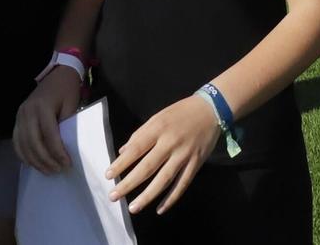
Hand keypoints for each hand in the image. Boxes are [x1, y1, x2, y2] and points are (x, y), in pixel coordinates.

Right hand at [14, 64, 83, 172]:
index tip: (66, 164)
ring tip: (48, 170)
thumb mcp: (72, 104)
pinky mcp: (16, 119)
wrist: (57, 74)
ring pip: (23, 145)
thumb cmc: (67, 90)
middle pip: (34, 143)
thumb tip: (66, 149)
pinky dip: (23, 155)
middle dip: (46, 160)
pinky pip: (17, 141)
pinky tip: (33, 163)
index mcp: (43, 106)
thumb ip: (67, 126)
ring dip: (35, 161)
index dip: (57, 152)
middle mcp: (28, 111)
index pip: (49, 135)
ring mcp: (19, 116)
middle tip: (58, 170)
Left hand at [106, 92, 220, 215]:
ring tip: (133, 208)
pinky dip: (171, 198)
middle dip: (129, 184)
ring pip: (164, 180)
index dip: (121, 163)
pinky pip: (182, 184)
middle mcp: (171, 143)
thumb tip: (123, 152)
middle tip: (113, 196)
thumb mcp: (158, 116)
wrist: (211, 109)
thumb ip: (140, 134)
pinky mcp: (196, 164)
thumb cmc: (180, 113)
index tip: (108, 175)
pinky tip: (159, 209)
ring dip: (148, 196)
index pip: (136, 149)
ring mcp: (185, 155)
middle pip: (147, 167)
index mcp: (158, 128)